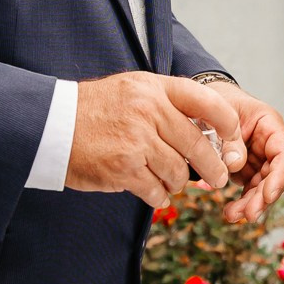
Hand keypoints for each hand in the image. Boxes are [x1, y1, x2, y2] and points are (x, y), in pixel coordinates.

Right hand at [66, 72, 243, 207]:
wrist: (51, 126)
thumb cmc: (93, 110)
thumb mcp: (132, 90)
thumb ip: (166, 104)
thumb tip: (207, 130)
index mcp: (153, 88)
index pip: (206, 102)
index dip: (227, 124)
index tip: (232, 139)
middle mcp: (148, 111)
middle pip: (197, 145)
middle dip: (213, 168)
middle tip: (217, 179)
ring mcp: (136, 141)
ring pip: (179, 172)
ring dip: (177, 183)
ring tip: (166, 180)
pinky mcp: (124, 169)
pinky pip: (157, 191)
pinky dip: (158, 196)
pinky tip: (151, 191)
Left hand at [204, 80, 283, 222]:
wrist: (200, 103)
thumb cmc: (213, 102)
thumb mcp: (219, 113)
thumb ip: (229, 137)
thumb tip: (236, 165)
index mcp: (269, 124)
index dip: (279, 176)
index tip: (267, 195)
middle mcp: (269, 143)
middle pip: (275, 174)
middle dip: (263, 197)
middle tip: (249, 214)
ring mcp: (259, 158)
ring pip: (263, 186)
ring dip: (251, 204)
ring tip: (232, 215)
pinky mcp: (248, 170)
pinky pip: (249, 190)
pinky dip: (242, 202)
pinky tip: (231, 214)